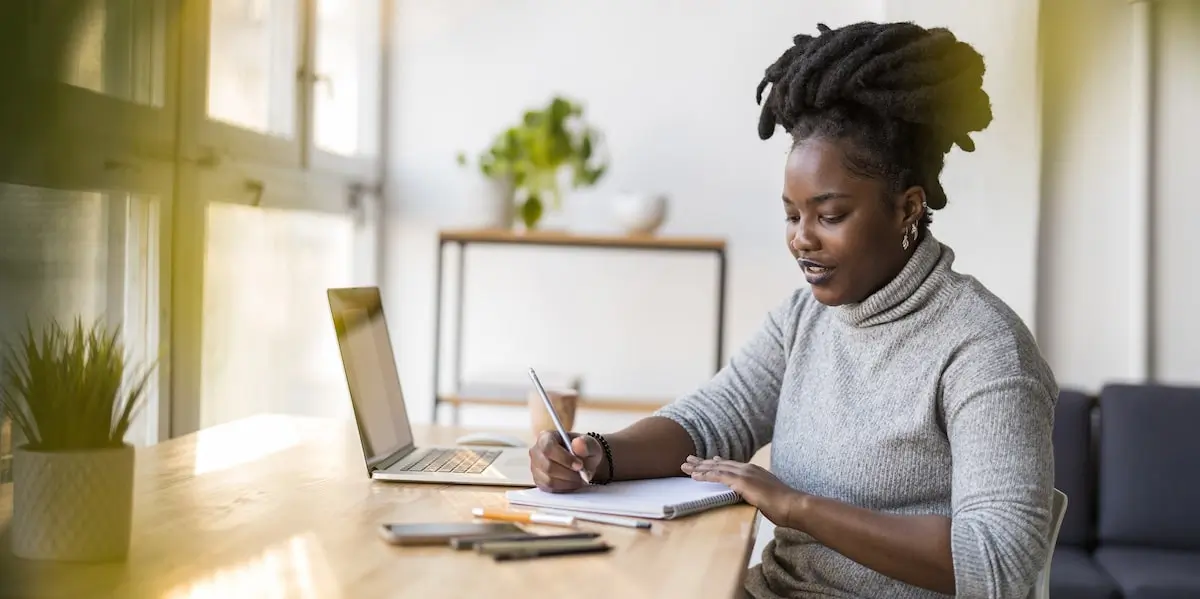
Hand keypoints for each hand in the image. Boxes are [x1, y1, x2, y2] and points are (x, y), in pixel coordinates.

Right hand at [529, 431, 604, 492]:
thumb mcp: (591, 445)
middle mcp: (536, 452)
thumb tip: (578, 443)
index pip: (548, 447)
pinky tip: (573, 482)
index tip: (579, 465)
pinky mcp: (539, 482)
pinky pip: (550, 489)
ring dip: (568, 481)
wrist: (583, 463)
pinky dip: (565, 487)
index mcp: (546, 437)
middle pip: (548, 466)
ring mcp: (536, 468)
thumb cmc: (584, 451)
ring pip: (549, 480)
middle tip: (583, 474)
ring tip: (580, 477)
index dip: (564, 458)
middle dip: (568, 473)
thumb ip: (586, 444)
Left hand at [682, 455, 802, 525]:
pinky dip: (706, 476)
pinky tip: (695, 476)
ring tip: (685, 466)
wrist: (793, 506)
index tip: (707, 460)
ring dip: (700, 467)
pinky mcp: (742, 482)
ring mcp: (745, 474)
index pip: (731, 465)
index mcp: (754, 471)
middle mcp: (748, 469)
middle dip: (703, 462)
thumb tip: (753, 497)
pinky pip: (719, 476)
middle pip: (720, 464)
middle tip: (688, 460)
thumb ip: (757, 493)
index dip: (716, 463)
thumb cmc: (784, 506)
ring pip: (716, 468)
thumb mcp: (767, 496)